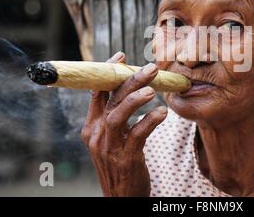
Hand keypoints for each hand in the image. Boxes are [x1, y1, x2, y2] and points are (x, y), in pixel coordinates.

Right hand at [81, 51, 166, 195]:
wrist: (120, 197)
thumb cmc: (120, 162)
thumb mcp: (111, 138)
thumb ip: (116, 116)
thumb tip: (129, 89)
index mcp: (91, 126)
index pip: (97, 93)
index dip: (107, 72)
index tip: (120, 56)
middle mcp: (96, 134)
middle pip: (111, 100)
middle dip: (129, 80)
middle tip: (150, 68)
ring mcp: (109, 147)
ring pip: (118, 115)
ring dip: (135, 99)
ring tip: (152, 89)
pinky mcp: (125, 158)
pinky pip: (137, 135)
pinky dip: (149, 122)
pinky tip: (162, 113)